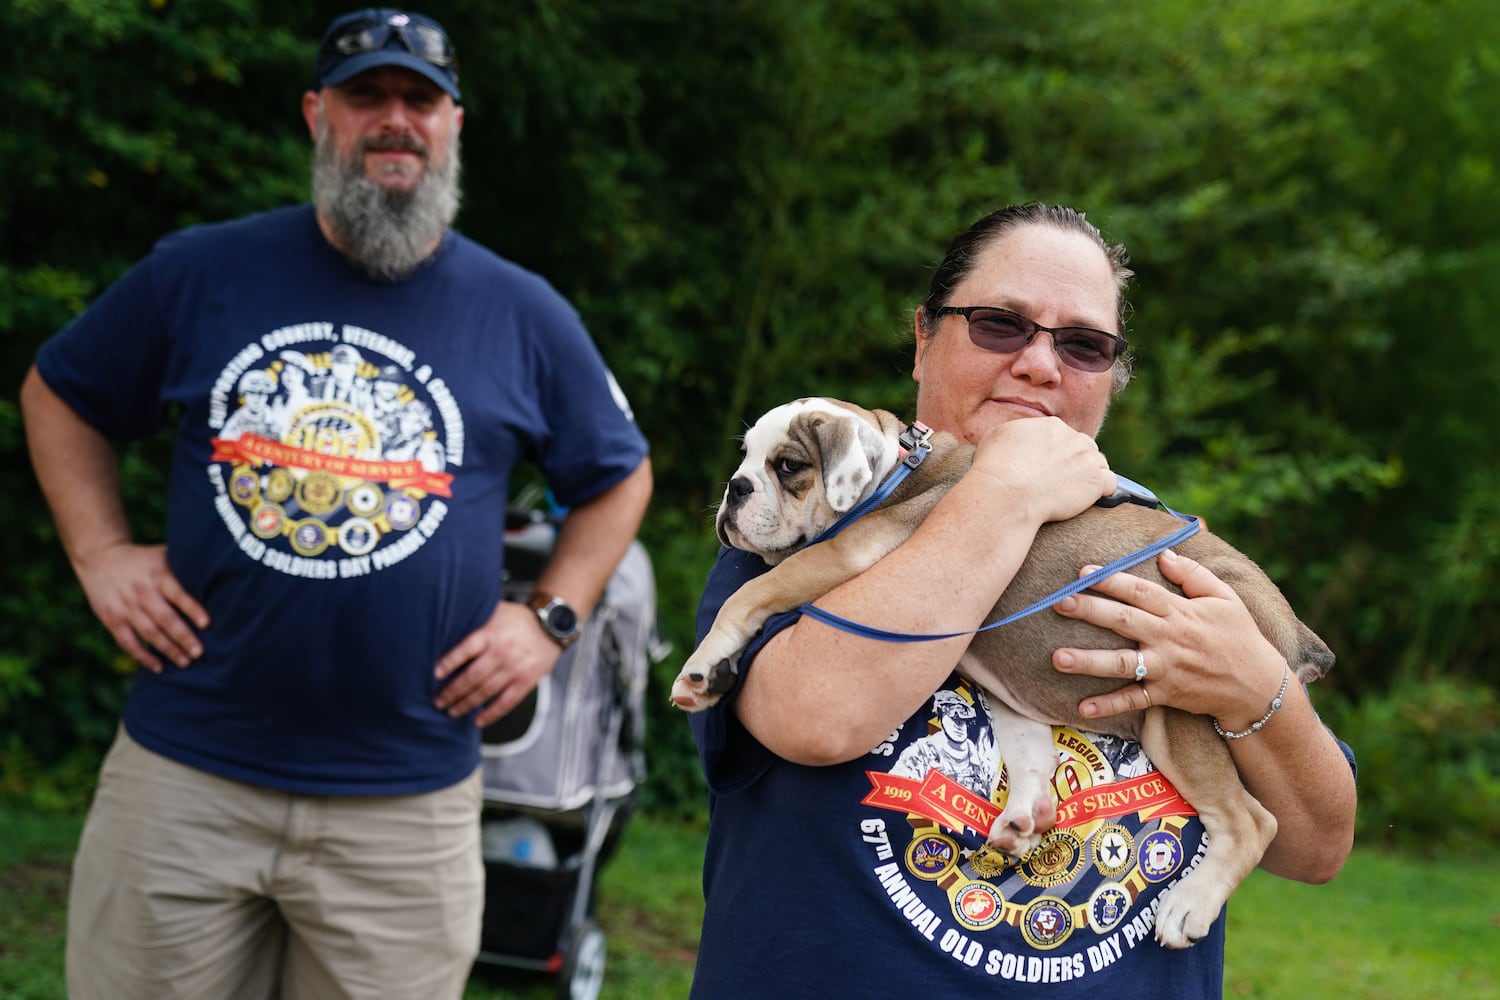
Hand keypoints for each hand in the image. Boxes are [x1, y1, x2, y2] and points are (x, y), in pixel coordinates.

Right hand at [75, 543, 208, 672]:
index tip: (207, 624)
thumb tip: (218, 574)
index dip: (193, 609)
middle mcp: (142, 593)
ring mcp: (126, 607)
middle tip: (200, 653)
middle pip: (165, 619)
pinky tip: (159, 667)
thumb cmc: (143, 560)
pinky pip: (128, 642)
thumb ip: (184, 566)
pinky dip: (143, 657)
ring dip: (168, 650)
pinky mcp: (112, 619)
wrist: (99, 558)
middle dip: (183, 638)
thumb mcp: (163, 555)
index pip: (178, 594)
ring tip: (186, 663)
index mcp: (159, 576)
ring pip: (149, 633)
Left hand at [434, 600, 562, 727]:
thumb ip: (475, 621)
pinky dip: (491, 713)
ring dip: (466, 704)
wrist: (553, 625)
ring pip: (486, 691)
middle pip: (472, 676)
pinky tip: (478, 720)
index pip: (465, 649)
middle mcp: (502, 651)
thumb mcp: (495, 611)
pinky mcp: (527, 680)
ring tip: (451, 712)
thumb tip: (446, 629)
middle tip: (438, 702)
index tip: (435, 675)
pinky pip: (506, 701)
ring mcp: (515, 667)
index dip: (449, 663)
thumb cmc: (519, 619)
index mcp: (491, 632)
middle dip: (452, 692)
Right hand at [969, 418, 1114, 524]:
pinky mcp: (1096, 482)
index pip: (1064, 438)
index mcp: (1052, 426)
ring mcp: (1088, 459)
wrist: (1006, 493)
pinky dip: (1103, 491)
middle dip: (1075, 463)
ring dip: (1090, 475)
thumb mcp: (997, 436)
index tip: (1047, 469)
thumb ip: (1017, 433)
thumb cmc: (995, 467)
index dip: (1057, 454)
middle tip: (1060, 481)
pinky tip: (1089, 499)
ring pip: (1099, 464)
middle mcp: (1074, 437)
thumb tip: (1019, 439)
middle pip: (1084, 448)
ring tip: (1073, 492)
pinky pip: (1111, 483)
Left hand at [1050, 548, 1285, 721]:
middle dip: (1090, 611)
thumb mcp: (1224, 598)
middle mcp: (1168, 638)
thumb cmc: (1239, 636)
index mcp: (1180, 611)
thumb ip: (1194, 575)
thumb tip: (1165, 554)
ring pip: (1122, 663)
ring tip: (1058, 658)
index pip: (1140, 591)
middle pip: (1123, 621)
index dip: (1111, 580)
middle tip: (1059, 603)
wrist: (1258, 686)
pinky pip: (1134, 700)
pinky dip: (1109, 705)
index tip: (1082, 572)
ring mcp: (1166, 668)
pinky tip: (1082, 707)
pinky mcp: (1166, 694)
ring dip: (1088, 662)